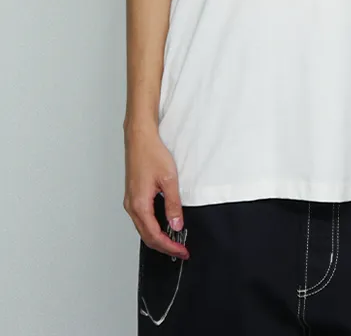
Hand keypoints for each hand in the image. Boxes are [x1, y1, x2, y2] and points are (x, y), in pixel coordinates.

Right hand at [123, 123, 189, 258]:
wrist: (139, 138)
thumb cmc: (151, 153)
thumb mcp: (169, 180)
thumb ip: (173, 204)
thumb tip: (176, 224)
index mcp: (140, 205)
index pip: (155, 236)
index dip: (169, 246)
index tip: (182, 251)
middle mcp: (132, 206)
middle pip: (147, 236)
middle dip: (164, 246)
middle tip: (180, 250)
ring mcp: (130, 201)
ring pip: (143, 228)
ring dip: (158, 238)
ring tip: (174, 241)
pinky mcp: (132, 195)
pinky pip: (141, 218)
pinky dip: (152, 227)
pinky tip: (163, 225)